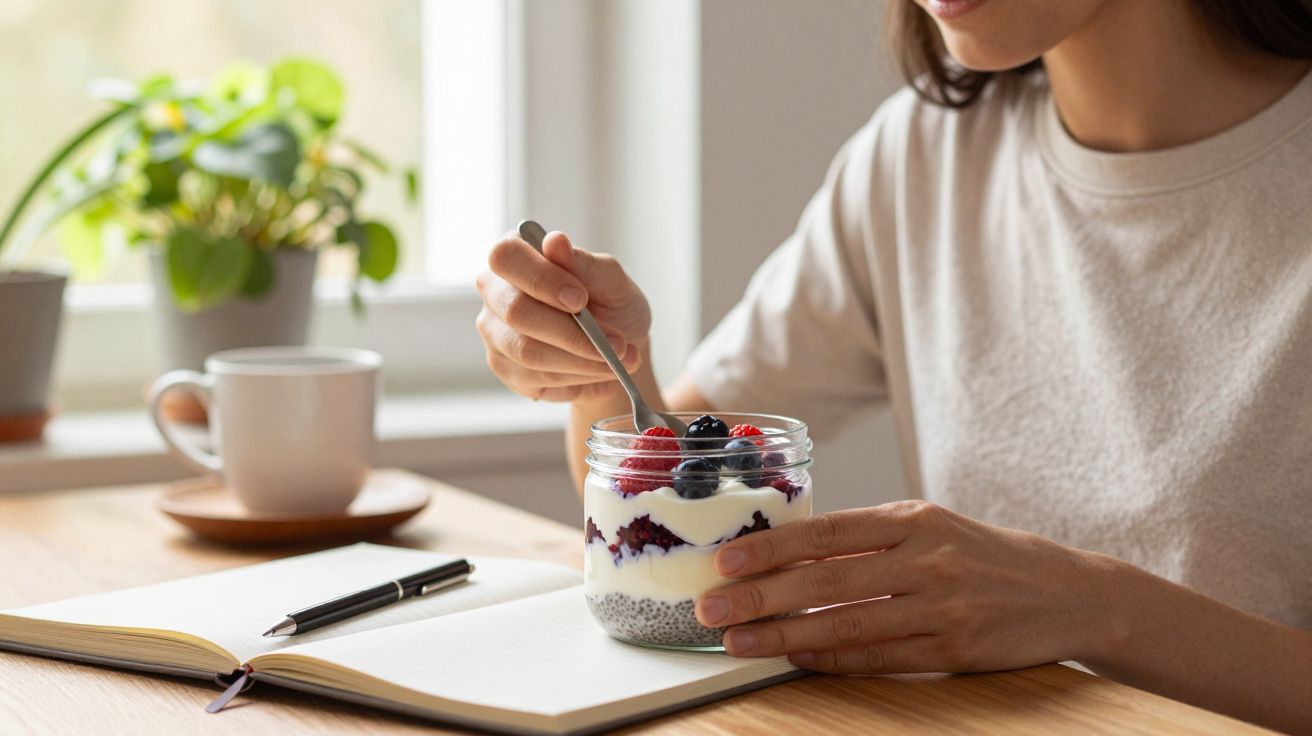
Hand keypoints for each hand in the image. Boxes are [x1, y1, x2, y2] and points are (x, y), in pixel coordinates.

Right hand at [476, 231, 650, 401]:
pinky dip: (578, 376)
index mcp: (516, 256)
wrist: (616, 347)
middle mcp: (495, 292)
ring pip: (528, 351)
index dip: (543, 279)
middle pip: (516, 311)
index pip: (507, 257)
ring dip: (582, 359)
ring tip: (619, 359)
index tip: (581, 299)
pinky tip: (600, 370)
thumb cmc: (610, 303)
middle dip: (572, 332)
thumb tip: (555, 242)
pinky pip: (537, 378)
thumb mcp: (612, 281)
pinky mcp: (504, 368)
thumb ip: (585, 263)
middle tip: (616, 343)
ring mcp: (494, 332)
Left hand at [695, 500, 1121, 673]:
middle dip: (761, 596)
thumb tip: (790, 552)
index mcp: (914, 519)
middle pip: (827, 579)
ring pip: (846, 624)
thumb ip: (868, 538)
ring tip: (740, 642)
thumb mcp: (930, 527)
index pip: (828, 531)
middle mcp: (926, 559)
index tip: (726, 561)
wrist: (1067, 592)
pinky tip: (796, 661)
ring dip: (785, 636)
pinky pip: (879, 658)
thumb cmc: (982, 555)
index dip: (772, 548)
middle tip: (712, 608)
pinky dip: (833, 661)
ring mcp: (942, 606)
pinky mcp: (954, 649)